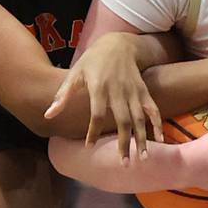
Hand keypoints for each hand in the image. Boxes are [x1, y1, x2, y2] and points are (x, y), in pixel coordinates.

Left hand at [45, 33, 162, 162]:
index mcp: (99, 88)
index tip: (89, 146)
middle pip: (122, 121)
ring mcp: (133, 91)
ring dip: (142, 139)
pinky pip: (152, 109)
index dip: (93, 131)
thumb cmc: (92, 61)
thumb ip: (62, 96)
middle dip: (124, 143)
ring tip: (143, 158)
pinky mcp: (143, 91)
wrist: (118, 44)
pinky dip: (157, 124)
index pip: (97, 114)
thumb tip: (48, 115)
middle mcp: (118, 91)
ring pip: (139, 118)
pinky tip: (160, 139)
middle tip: (124, 164)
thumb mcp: (75, 74)